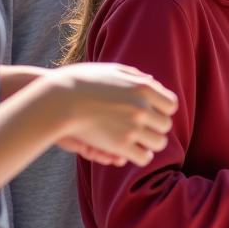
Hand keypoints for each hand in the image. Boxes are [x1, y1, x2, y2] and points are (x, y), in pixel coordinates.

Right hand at [46, 63, 177, 167]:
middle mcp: (142, 106)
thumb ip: (133, 75)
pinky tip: (133, 153)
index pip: (171, 104)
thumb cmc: (80, 82)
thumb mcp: (110, 70)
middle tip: (146, 131)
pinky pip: (144, 157)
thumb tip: (151, 81)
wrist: (57, 100)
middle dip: (156, 129)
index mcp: (143, 87)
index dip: (163, 112)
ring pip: (158, 143)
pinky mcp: (120, 144)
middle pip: (165, 125)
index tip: (154, 115)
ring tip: (141, 143)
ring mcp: (132, 126)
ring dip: (150, 144)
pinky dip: (141, 157)